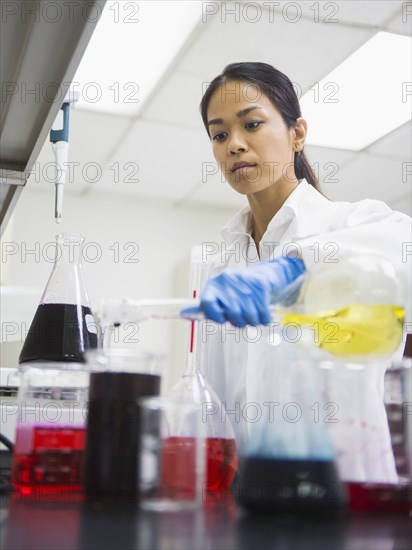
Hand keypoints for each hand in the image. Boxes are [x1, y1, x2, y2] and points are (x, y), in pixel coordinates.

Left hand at [181, 256, 304, 326]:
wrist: (259, 275)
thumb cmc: (234, 292)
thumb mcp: (217, 297)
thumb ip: (203, 309)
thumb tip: (182, 314)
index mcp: (213, 285)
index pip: (206, 304)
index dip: (214, 316)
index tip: (222, 319)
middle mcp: (226, 282)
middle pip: (233, 314)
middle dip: (239, 321)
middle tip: (241, 318)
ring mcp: (244, 282)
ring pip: (250, 316)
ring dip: (253, 321)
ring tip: (251, 313)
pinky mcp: (260, 284)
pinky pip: (264, 313)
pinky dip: (264, 318)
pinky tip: (261, 311)